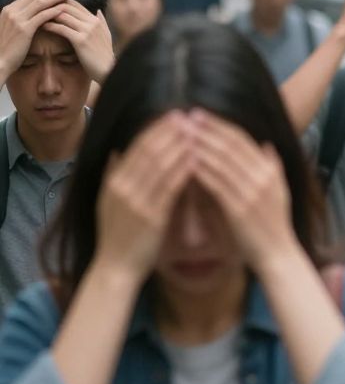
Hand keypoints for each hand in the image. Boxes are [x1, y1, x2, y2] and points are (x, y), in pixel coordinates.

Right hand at [0, 0, 69, 76]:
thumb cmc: (7, 47)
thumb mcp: (11, 27)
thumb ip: (20, 18)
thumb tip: (34, 12)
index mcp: (8, 10)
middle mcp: (11, 11)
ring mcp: (17, 19)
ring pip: (39, 3)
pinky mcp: (24, 29)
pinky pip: (42, 16)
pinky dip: (53, 11)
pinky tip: (63, 9)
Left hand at [43, 2, 115, 83]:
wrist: (108, 69)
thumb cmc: (105, 54)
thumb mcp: (106, 34)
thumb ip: (102, 22)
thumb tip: (97, 10)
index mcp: (96, 20)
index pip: (75, 4)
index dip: (60, 3)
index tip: (48, 8)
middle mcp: (92, 22)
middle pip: (67, 6)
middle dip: (51, 7)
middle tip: (38, 11)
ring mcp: (87, 30)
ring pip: (63, 15)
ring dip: (49, 15)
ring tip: (38, 18)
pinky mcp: (80, 40)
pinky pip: (61, 28)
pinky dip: (50, 26)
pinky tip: (43, 27)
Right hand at [95, 113, 196, 279]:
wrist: (116, 268)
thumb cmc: (118, 235)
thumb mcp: (107, 203)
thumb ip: (112, 176)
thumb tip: (117, 151)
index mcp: (113, 182)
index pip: (137, 147)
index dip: (156, 129)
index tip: (175, 115)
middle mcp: (122, 188)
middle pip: (149, 150)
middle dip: (170, 131)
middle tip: (189, 115)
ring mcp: (136, 202)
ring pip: (160, 165)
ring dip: (180, 145)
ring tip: (197, 130)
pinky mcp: (152, 217)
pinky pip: (170, 188)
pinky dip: (184, 170)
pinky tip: (198, 160)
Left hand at [187, 109, 299, 272]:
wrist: (278, 254)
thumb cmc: (273, 225)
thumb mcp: (279, 191)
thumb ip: (273, 166)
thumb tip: (266, 144)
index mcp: (270, 170)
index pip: (242, 139)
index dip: (220, 125)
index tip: (200, 114)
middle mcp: (263, 177)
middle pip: (231, 145)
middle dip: (207, 129)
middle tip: (186, 116)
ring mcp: (252, 192)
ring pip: (222, 161)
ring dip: (200, 146)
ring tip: (181, 134)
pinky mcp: (239, 209)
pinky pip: (217, 184)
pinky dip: (201, 171)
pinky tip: (185, 163)